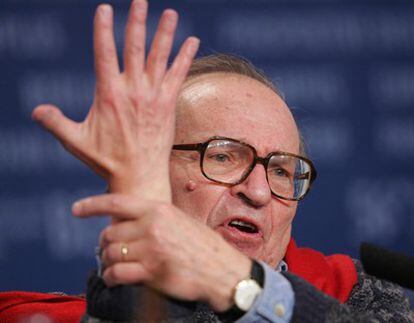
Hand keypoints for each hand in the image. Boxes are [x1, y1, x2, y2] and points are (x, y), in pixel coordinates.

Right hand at [32, 0, 198, 200]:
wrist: (138, 176)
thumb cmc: (106, 160)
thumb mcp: (75, 141)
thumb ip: (55, 123)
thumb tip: (36, 111)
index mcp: (108, 94)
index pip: (104, 53)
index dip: (103, 29)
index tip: (104, 9)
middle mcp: (133, 90)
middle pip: (134, 48)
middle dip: (137, 22)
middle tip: (141, 1)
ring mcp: (153, 96)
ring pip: (159, 57)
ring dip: (165, 33)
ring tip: (171, 13)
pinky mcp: (168, 104)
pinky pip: (179, 75)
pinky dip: (186, 57)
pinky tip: (193, 41)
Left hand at [73, 193, 251, 311]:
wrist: (224, 271)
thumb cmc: (203, 247)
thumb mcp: (180, 221)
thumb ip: (154, 219)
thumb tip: (128, 224)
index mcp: (159, 210)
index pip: (117, 202)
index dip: (92, 205)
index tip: (76, 210)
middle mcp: (152, 226)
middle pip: (110, 232)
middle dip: (104, 244)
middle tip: (108, 251)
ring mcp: (151, 249)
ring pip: (111, 253)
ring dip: (107, 262)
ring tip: (112, 266)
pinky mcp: (152, 272)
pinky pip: (118, 273)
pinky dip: (111, 277)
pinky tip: (115, 278)